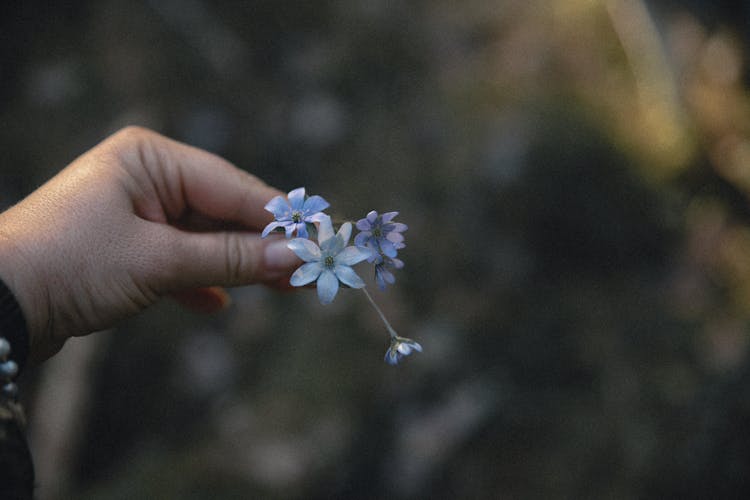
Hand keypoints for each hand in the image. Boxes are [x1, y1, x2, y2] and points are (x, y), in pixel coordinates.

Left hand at [0, 127, 299, 360]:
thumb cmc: (70, 265)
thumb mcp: (159, 261)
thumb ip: (231, 258)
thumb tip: (296, 258)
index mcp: (151, 157)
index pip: (233, 186)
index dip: (278, 219)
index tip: (319, 242)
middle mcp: (146, 175)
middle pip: (223, 210)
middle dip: (261, 245)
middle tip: (308, 271)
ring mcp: (137, 210)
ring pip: (204, 236)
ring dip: (235, 265)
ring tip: (283, 289)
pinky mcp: (128, 245)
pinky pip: (179, 258)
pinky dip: (199, 281)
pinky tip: (216, 303)